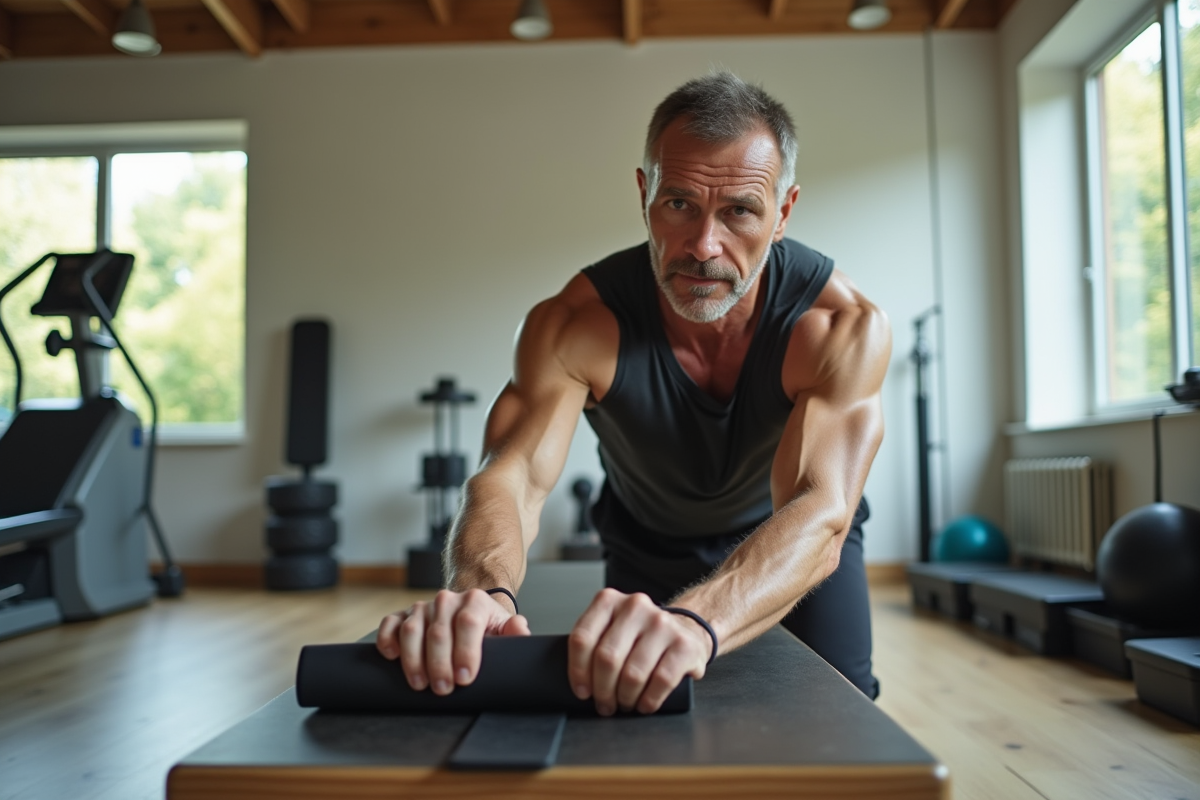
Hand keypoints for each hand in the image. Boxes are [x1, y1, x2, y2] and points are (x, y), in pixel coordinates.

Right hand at [376, 589, 529, 694]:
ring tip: (420, 685)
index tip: (465, 678)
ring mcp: (422, 607)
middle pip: (439, 632)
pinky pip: (389, 624)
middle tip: (443, 690)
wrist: (468, 612)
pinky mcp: (403, 615)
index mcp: (474, 601)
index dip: (466, 652)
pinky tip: (391, 657)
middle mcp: (446, 600)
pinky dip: (387, 640)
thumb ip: (516, 632)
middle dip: (439, 664)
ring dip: (413, 659)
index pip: (468, 623)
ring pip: (412, 629)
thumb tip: (520, 628)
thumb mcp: (505, 630)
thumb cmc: (487, 629)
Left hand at [567, 589, 711, 715]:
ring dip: (625, 698)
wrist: (685, 632)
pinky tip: (644, 705)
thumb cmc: (640, 637)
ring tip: (624, 704)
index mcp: (609, 601)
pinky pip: (661, 681)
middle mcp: (635, 606)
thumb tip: (570, 681)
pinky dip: (649, 701)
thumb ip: (591, 643)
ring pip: (633, 673)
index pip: (582, 638)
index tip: (581, 691)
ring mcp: (662, 623)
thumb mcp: (611, 629)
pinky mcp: (684, 644)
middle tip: (604, 704)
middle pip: (607, 658)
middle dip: (602, 690)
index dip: (578, 671)